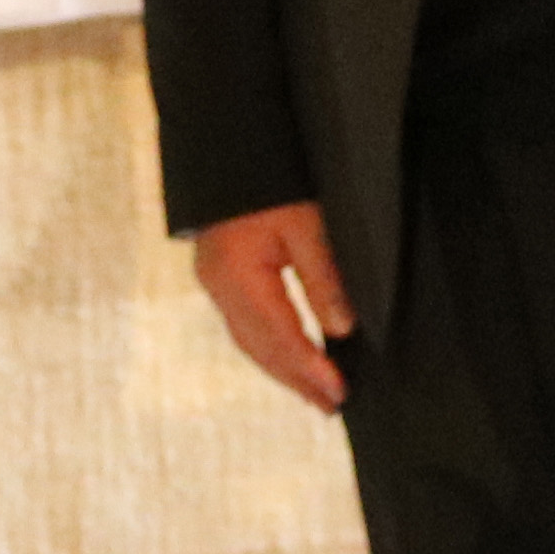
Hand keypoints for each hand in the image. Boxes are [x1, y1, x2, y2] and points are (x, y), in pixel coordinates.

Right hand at [189, 199, 353, 412]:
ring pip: (248, 341)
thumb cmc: (268, 179)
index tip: (338, 390)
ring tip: (312, 392)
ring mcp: (213, 281)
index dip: (310, 367)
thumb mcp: (305, 223)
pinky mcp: (217, 274)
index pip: (280, 335)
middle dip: (295, 379)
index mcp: (239, 275)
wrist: (226, 148)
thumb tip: (341, 328)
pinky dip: (268, 347)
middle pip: (259, 347)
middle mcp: (219, 285)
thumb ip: (322, 277)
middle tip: (329, 405)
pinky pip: (242, 325)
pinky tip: (287, 356)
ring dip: (281, 369)